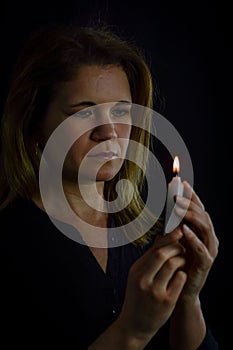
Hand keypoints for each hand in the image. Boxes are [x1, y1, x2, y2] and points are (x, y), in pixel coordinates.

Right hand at [117, 230, 186, 341]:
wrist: (133, 325)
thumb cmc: (137, 297)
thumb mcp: (137, 276)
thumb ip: (148, 258)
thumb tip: (161, 237)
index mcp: (136, 270)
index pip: (154, 248)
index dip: (169, 238)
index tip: (178, 232)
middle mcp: (143, 279)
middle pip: (163, 253)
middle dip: (176, 247)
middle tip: (183, 247)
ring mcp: (155, 291)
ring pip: (173, 264)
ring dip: (182, 259)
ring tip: (183, 261)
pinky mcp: (166, 301)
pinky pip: (180, 279)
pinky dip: (183, 274)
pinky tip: (181, 275)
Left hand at [174, 181, 218, 298]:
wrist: (181, 290)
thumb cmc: (177, 263)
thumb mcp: (173, 241)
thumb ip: (172, 226)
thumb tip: (165, 207)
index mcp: (201, 231)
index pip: (198, 209)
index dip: (191, 195)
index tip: (181, 182)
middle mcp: (208, 238)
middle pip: (203, 215)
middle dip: (189, 203)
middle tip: (175, 195)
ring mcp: (209, 250)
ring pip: (205, 228)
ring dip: (191, 216)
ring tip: (178, 207)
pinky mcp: (206, 263)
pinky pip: (201, 248)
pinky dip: (193, 238)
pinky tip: (183, 230)